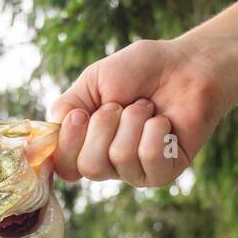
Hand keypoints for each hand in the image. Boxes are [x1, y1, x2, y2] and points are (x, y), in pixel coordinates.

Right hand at [48, 37, 233, 186]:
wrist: (186, 65)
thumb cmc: (140, 71)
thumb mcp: (93, 81)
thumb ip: (66, 107)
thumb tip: (51, 131)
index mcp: (87, 144)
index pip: (63, 165)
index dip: (68, 142)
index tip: (80, 113)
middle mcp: (109, 163)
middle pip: (89, 167)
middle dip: (103, 127)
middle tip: (121, 105)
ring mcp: (137, 171)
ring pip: (119, 159)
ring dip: (133, 122)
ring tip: (147, 107)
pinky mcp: (164, 172)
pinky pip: (149, 160)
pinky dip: (155, 131)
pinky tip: (164, 122)